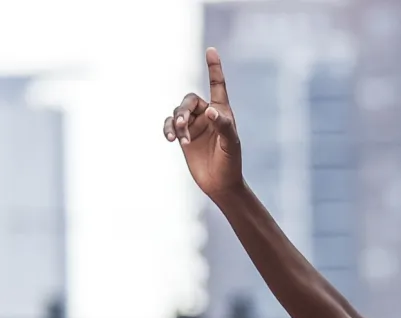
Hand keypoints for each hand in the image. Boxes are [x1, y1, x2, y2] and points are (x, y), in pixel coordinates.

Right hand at [163, 48, 242, 200]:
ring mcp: (194, 126)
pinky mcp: (183, 137)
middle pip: (189, 101)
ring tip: (179, 138)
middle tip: (183, 125)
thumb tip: (210, 112)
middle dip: (183, 110)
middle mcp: (207, 116)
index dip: (214, 68)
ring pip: (177, 113)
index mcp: (222, 113)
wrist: (221, 184)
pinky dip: (169, 129)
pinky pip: (170, 125)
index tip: (211, 50)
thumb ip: (223, 126)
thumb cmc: (231, 163)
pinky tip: (171, 138)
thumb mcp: (231, 144)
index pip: (217, 86)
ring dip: (176, 123)